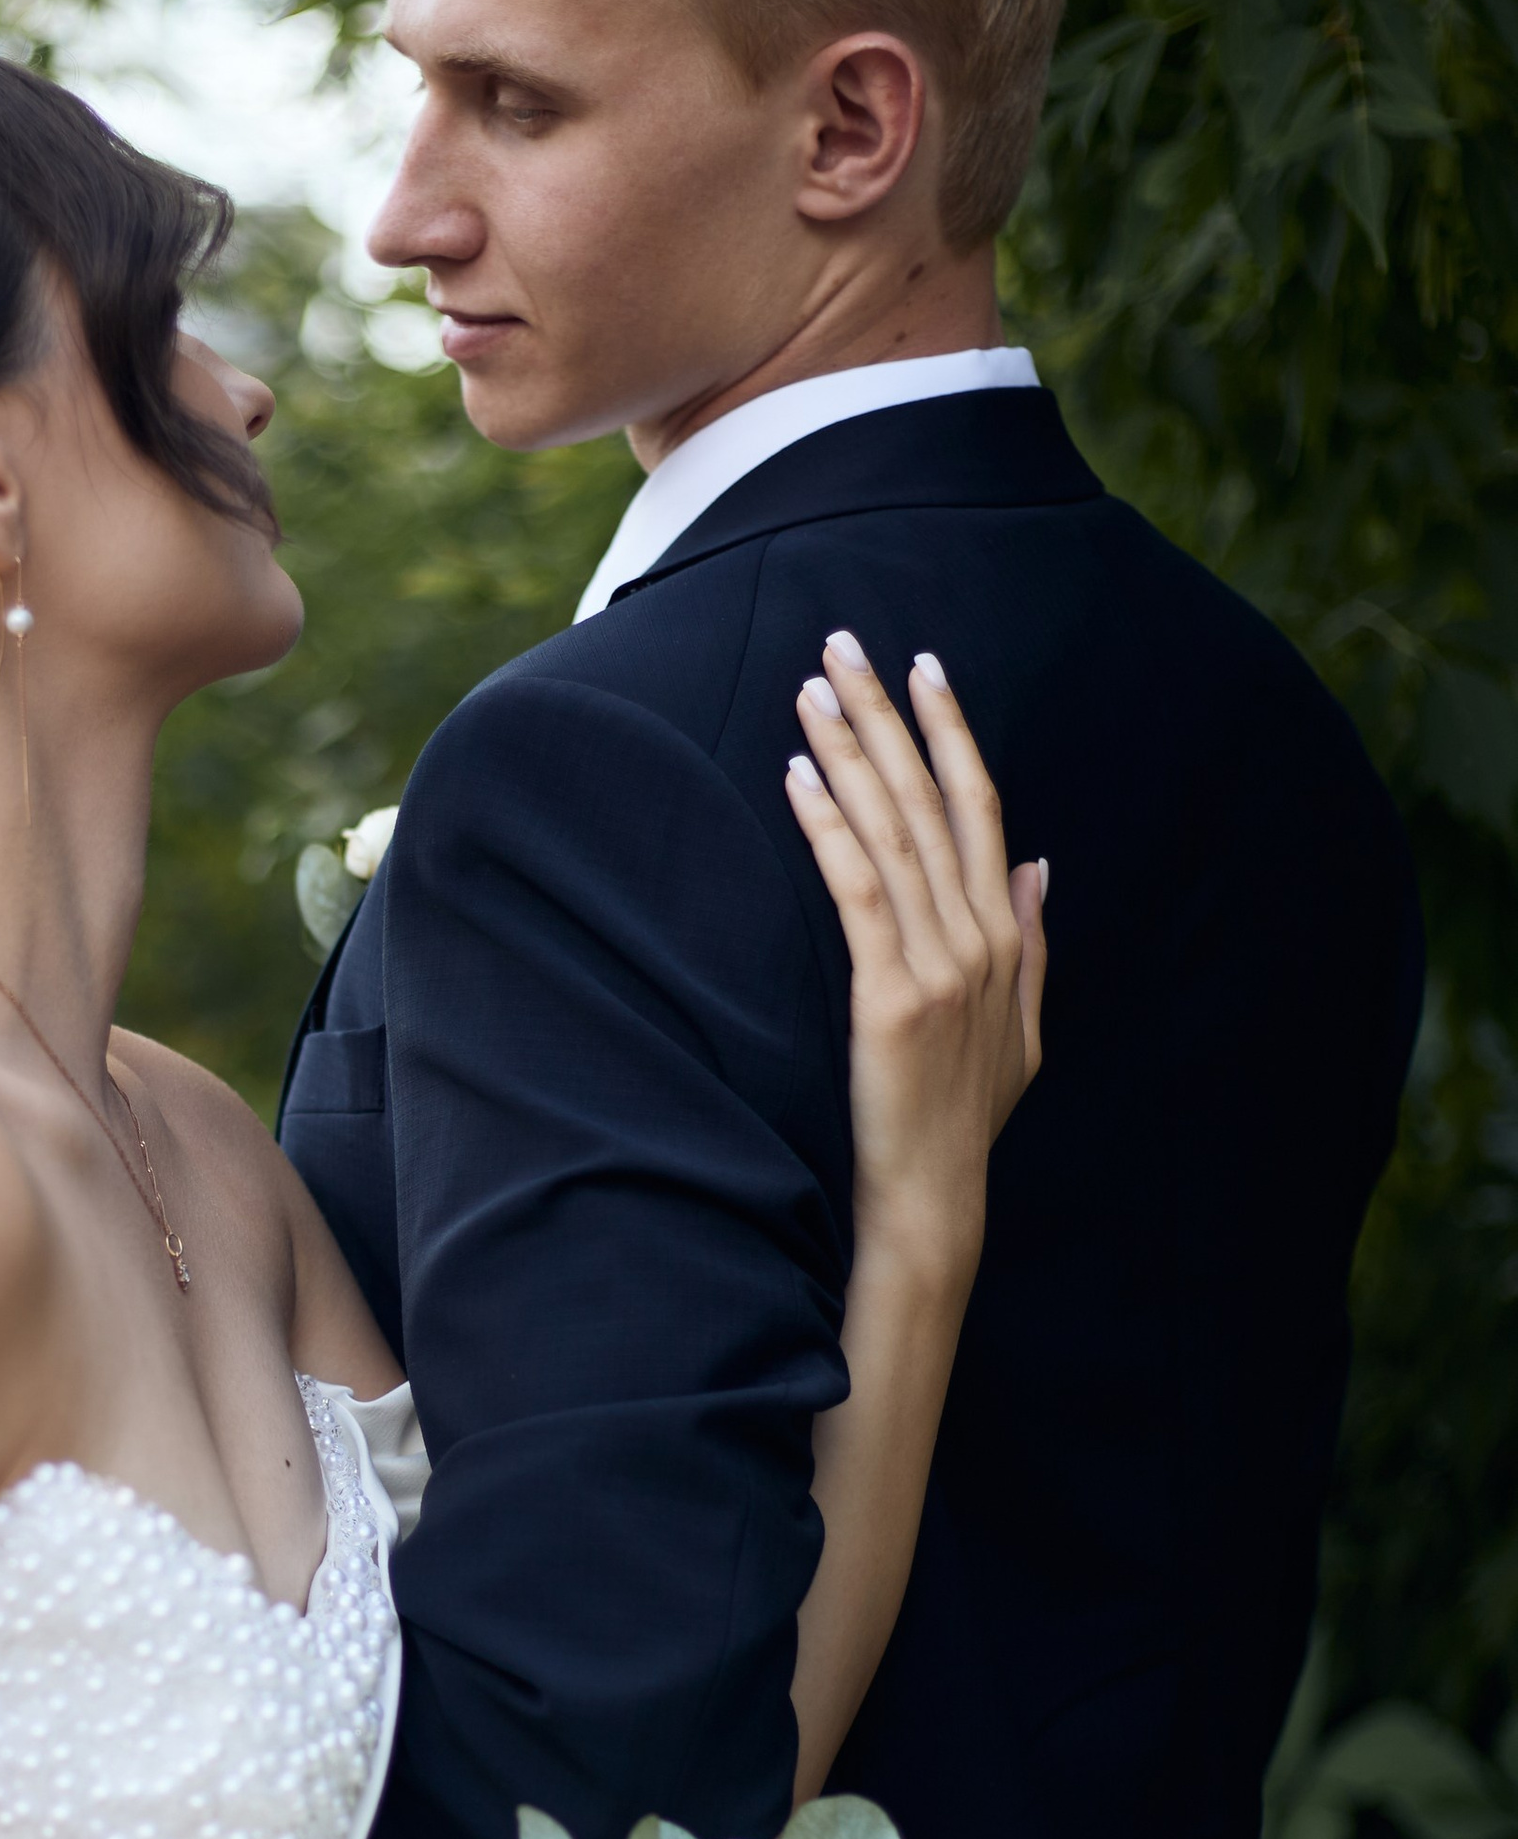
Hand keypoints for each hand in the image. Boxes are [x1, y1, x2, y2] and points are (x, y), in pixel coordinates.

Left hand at [785, 635, 1047, 1286]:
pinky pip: (856, 889)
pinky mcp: (889, 995)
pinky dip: (827, 827)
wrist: (936, 1194)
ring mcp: (938, 964)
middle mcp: (978, 936)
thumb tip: (1040, 865)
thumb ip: (1030, 940)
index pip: (979, 807)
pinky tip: (798, 777)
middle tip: (844, 645)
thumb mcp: (1022, 1027)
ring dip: (848, 752)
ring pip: (890, 831)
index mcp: (1005, 936)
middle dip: (886, 716)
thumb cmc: (966, 1116)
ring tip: (811, 690)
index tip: (925, 667)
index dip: (951, 733)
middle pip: (930, 800)